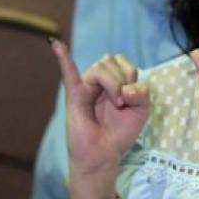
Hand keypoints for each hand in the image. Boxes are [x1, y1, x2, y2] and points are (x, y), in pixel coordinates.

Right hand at [51, 40, 149, 175]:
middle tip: (122, 103)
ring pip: (99, 67)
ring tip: (116, 103)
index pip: (121, 62)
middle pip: (109, 60)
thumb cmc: (120, 132)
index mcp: (112, 80)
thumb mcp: (141, 110)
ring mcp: (84, 87)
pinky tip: (55, 44)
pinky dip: (62, 56)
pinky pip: (68, 73)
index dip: (130, 73)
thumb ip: (143, 93)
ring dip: (113, 83)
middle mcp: (97, 81)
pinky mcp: (74, 96)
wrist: (104, 155)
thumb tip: (128, 88)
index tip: (132, 95)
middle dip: (121, 79)